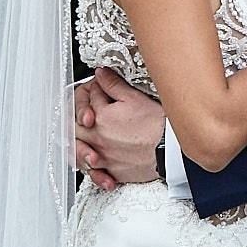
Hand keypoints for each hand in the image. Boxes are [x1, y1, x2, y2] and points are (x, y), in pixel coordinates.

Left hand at [75, 68, 164, 187]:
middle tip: (90, 110)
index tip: (104, 87)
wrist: (169, 150)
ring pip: (79, 150)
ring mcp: (103, 156)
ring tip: (89, 136)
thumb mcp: (135, 98)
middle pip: (76, 124)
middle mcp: (97, 138)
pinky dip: (93, 167)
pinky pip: (93, 172)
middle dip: (81, 114)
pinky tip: (98, 161)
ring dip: (81, 142)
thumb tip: (100, 74)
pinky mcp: (111, 171)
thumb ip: (114, 85)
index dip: (96, 89)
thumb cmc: (156, 125)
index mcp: (101, 117)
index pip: (90, 98)